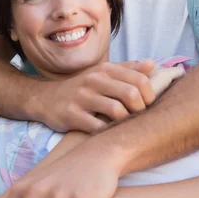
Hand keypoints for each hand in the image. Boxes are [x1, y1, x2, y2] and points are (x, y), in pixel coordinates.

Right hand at [33, 59, 155, 132]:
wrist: (46, 98)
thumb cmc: (82, 88)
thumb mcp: (102, 73)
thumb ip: (128, 69)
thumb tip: (152, 64)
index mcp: (105, 69)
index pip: (139, 79)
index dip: (150, 95)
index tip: (148, 105)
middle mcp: (94, 80)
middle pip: (131, 94)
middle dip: (140, 109)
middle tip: (137, 117)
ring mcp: (82, 97)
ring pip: (116, 110)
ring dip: (125, 122)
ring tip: (123, 125)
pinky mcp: (71, 115)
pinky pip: (98, 127)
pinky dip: (107, 132)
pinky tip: (108, 133)